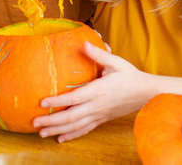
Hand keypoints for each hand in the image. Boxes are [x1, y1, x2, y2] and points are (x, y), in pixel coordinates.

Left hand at [32, 42, 151, 142]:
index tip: (42, 102)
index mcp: (99, 90)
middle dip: (52, 120)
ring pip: (76, 126)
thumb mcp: (116, 63)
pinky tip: (60, 138)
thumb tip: (84, 43)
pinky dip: (72, 135)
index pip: (75, 98)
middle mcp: (97, 105)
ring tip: (41, 133)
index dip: (58, 101)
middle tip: (35, 122)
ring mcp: (99, 114)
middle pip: (71, 117)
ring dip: (58, 130)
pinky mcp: (102, 119)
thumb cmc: (130, 76)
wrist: (147, 93)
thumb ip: (98, 55)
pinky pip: (85, 129)